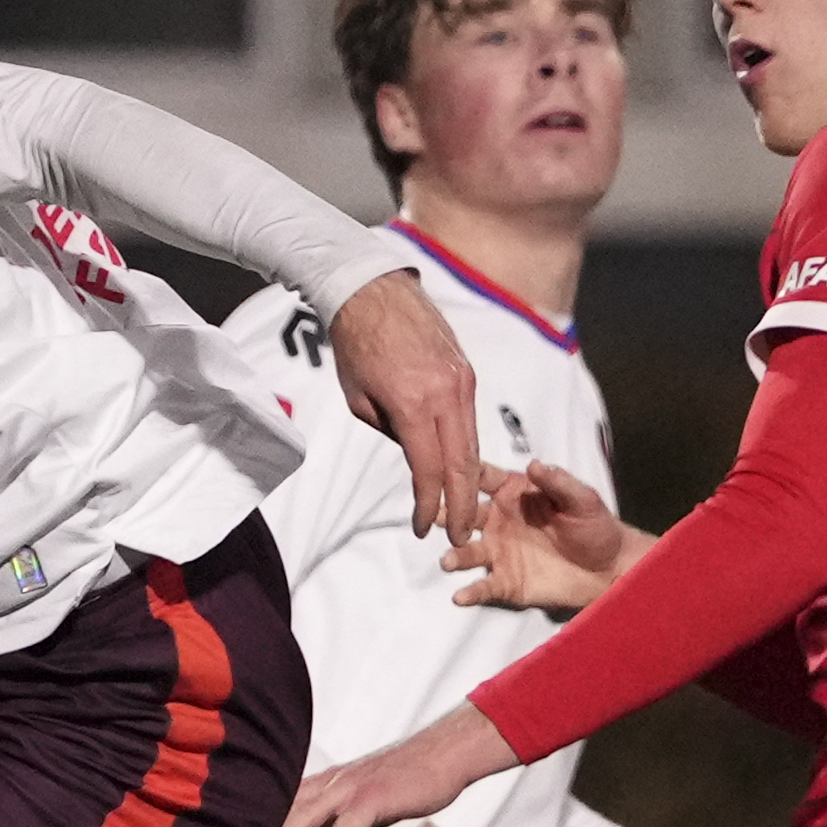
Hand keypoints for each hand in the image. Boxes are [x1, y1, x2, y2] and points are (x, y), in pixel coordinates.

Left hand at [277, 705, 516, 826]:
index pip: (285, 804)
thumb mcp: (362, 798)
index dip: (260, 824)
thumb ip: (333, 817)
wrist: (442, 755)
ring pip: (307, 816)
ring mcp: (351, 790)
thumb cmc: (405, 777)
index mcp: (327, 782)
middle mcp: (332, 783)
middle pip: (287, 810)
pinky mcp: (373, 800)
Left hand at [329, 273, 490, 549]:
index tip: (423, 529)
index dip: (428, 506)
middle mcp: (446, 394)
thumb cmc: (355, 345)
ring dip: (467, 481)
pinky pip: (469, 419)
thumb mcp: (360, 400)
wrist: (372, 290)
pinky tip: (459, 468)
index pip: (429, 470)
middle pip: (461, 464)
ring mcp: (462, 382)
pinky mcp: (466, 372)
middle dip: (460, 505)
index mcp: (414, 404)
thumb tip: (414, 454)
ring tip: (463, 510)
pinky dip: (464, 448)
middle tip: (458, 536)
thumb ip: (391, 433)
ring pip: (471, 443)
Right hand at [446, 461, 639, 613]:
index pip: (480, 479)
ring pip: (468, 551)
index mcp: (513, 494)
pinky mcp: (506, 582)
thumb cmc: (595, 526)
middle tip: (433, 518)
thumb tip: (536, 464)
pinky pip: (484, 586)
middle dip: (448, 516)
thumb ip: (558, 482)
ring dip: (456, 555)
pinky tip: (461, 595)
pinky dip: (471, 592)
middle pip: (464, 515)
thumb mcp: (582, 499)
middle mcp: (498, 520)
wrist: (608, 569)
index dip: (462, 473)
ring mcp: (499, 552)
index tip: (445, 470)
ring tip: (447, 560)